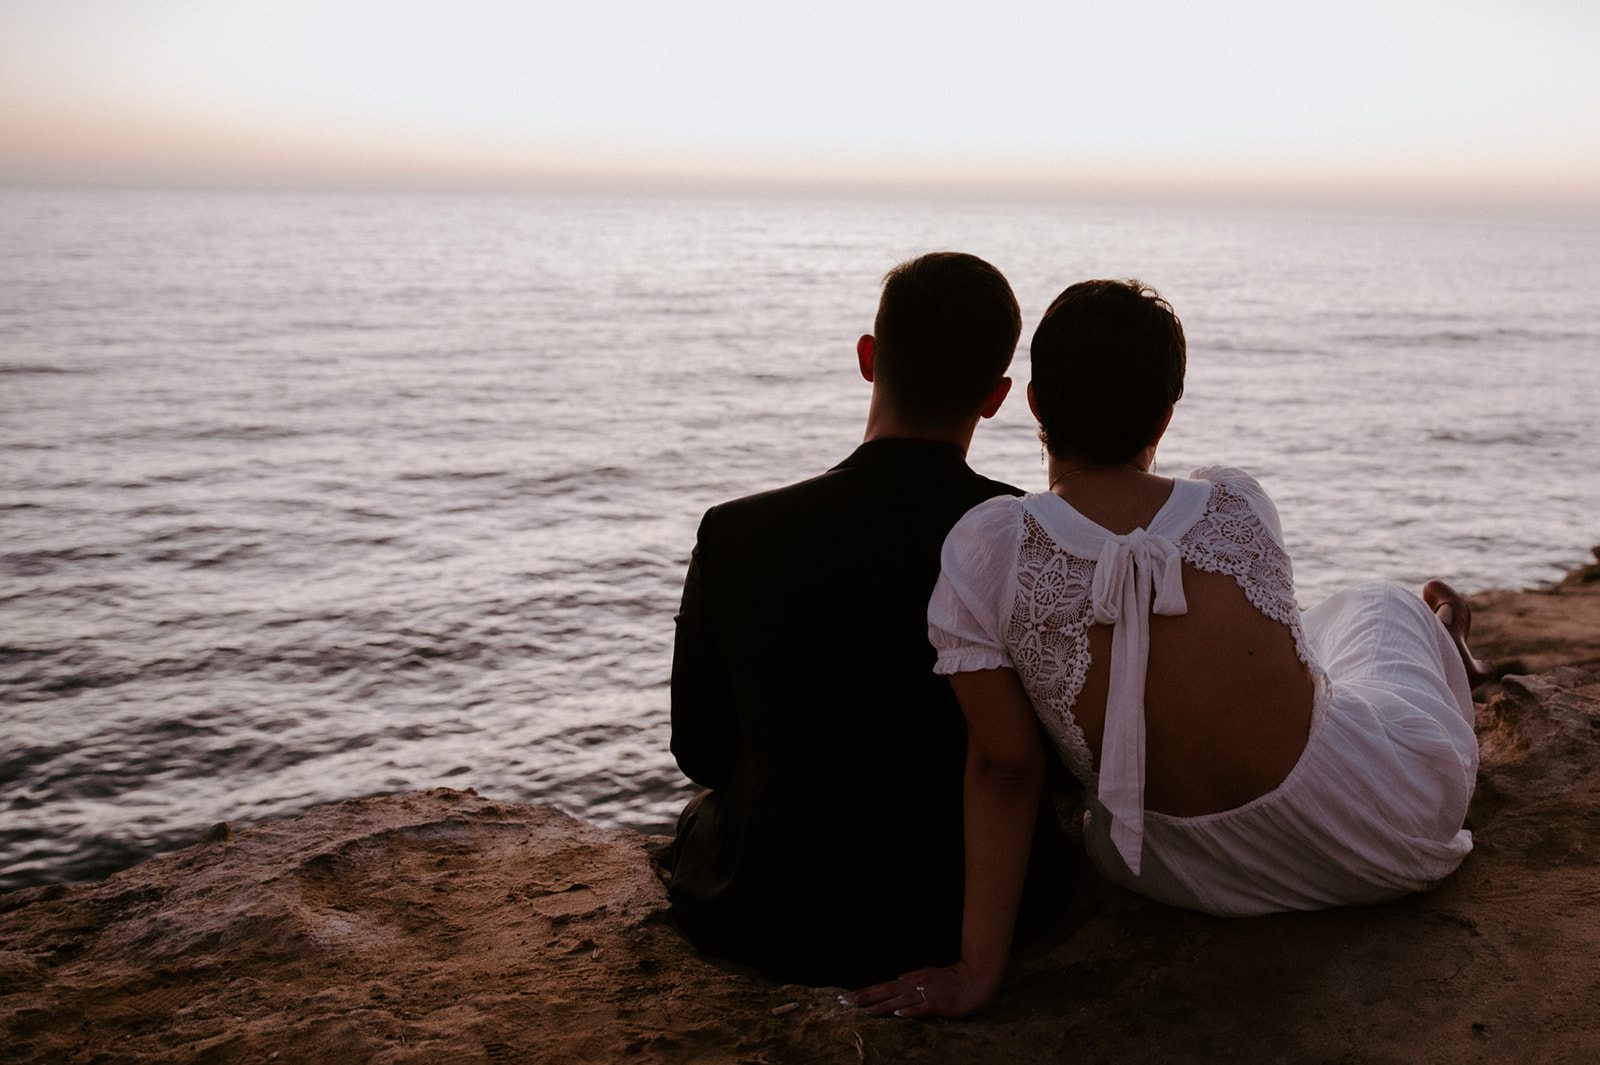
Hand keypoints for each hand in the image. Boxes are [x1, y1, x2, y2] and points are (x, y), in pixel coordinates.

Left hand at [840, 959, 997, 1019]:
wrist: (977, 976)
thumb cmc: (954, 979)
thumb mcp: (929, 976)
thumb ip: (913, 979)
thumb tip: (897, 979)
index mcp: (911, 980)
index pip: (883, 986)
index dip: (865, 991)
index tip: (847, 996)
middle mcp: (915, 984)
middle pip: (885, 990)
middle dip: (864, 997)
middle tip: (844, 1001)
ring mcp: (926, 993)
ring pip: (899, 999)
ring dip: (880, 1004)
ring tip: (863, 1010)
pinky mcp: (939, 1002)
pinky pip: (922, 1007)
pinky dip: (909, 1010)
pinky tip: (896, 1014)